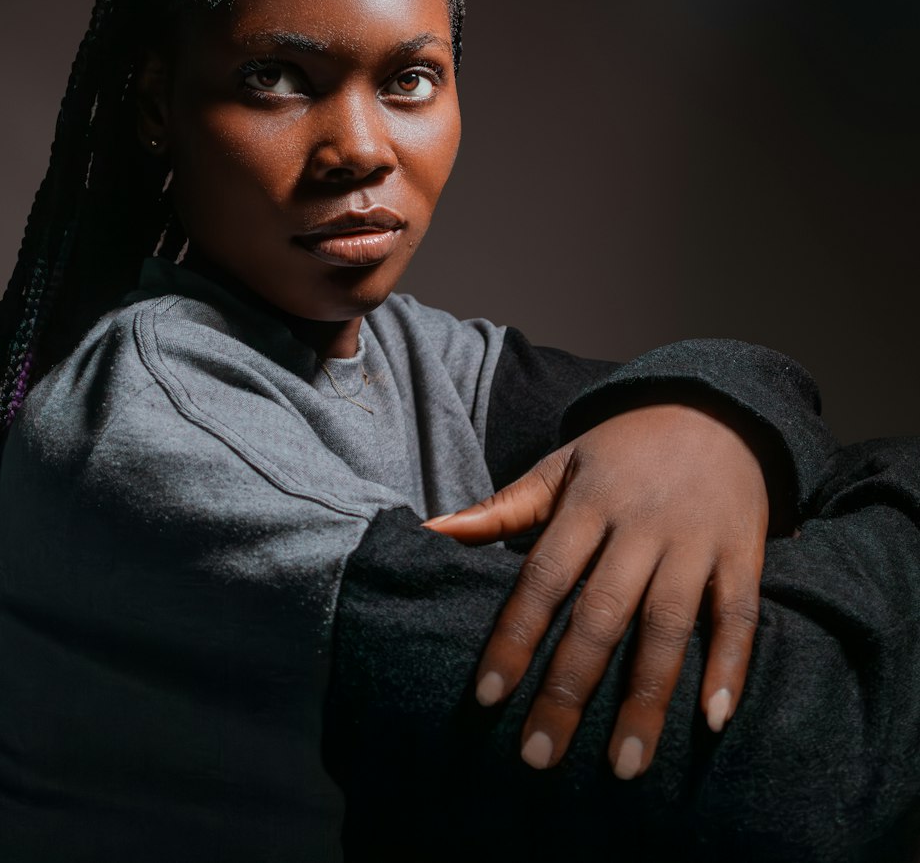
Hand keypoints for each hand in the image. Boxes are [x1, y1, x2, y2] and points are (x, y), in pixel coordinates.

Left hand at [423, 403, 768, 777]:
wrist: (716, 410)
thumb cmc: (624, 450)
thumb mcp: (562, 464)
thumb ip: (504, 506)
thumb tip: (433, 531)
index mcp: (591, 502)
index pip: (545, 576)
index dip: (515, 636)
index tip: (488, 696)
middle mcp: (642, 525)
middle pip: (602, 614)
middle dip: (569, 687)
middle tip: (539, 756)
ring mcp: (695, 541)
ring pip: (668, 626)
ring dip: (647, 697)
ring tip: (623, 766)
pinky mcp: (743, 555)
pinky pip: (739, 616)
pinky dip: (729, 666)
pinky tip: (711, 720)